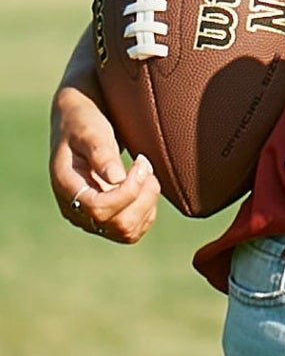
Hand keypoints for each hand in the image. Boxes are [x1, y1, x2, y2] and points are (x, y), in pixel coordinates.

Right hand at [49, 84, 160, 244]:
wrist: (78, 125)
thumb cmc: (84, 123)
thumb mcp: (91, 131)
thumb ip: (101, 153)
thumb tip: (116, 179)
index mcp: (66, 187)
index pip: (99, 208)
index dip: (128, 191)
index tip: (141, 161)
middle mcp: (74, 209)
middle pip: (118, 225)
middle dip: (143, 197)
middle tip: (146, 166)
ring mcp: (89, 217)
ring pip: (127, 231)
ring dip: (147, 204)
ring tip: (147, 174)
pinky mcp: (105, 218)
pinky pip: (132, 229)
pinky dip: (147, 210)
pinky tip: (145, 186)